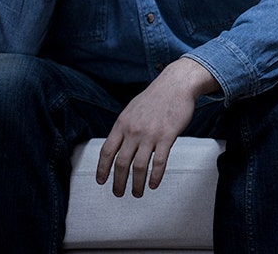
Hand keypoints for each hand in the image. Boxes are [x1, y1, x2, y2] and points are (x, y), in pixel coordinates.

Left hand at [96, 58, 219, 197]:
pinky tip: (154, 184)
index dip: (102, 169)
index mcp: (122, 124)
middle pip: (121, 163)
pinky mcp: (167, 137)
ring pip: (139, 166)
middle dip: (118, 182)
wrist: (176, 84)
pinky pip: (159, 162)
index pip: (106, 151)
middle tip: (118, 193)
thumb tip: (117, 144)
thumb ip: (124, 127)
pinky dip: (155, 176)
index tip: (101, 181)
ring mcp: (150, 134)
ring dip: (136, 183)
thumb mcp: (132, 109)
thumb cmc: (156, 96)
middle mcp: (133, 131)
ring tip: (137, 193)